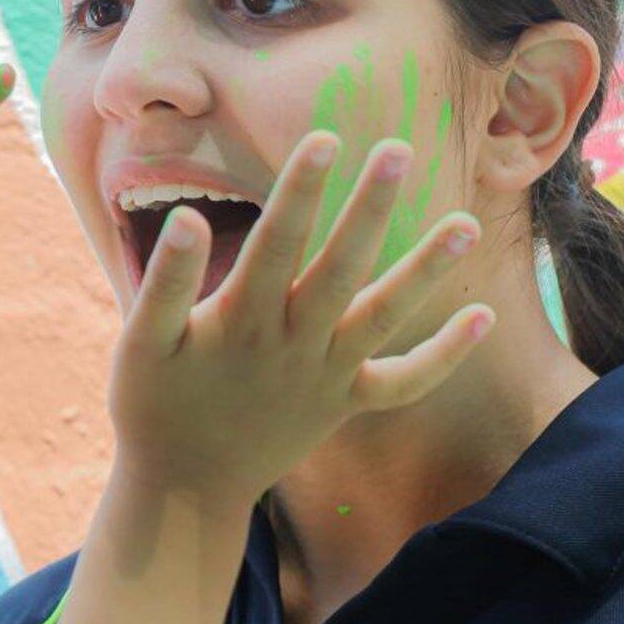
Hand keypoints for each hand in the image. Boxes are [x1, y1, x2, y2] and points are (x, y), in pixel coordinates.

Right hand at [109, 132, 492, 499]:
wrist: (182, 485)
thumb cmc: (154, 402)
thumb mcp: (140, 343)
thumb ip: (168, 282)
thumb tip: (190, 216)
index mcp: (239, 321)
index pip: (276, 243)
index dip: (299, 191)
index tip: (325, 138)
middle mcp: (291, 345)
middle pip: (340, 269)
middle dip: (369, 210)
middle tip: (399, 151)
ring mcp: (325, 377)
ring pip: (383, 319)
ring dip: (426, 272)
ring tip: (467, 225)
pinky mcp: (345, 404)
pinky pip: (402, 384)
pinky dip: (443, 358)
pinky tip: (483, 318)